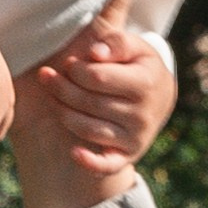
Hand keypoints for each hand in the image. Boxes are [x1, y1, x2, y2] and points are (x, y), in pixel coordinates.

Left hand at [9, 15, 176, 207]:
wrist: (159, 98)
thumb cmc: (138, 65)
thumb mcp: (134, 47)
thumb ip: (116, 42)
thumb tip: (95, 53)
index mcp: (146, 83)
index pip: (98, 78)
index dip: (76, 69)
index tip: (68, 63)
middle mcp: (142, 114)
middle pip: (88, 103)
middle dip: (62, 88)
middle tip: (47, 76)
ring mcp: (135, 137)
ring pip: (88, 129)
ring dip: (63, 113)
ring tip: (53, 98)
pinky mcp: (126, 156)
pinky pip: (107, 165)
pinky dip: (90, 162)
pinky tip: (74, 153)